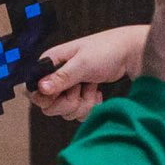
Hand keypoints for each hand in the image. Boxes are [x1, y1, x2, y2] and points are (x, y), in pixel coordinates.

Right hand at [32, 25, 146, 120]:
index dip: (45, 98)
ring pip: (66, 112)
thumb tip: (40, 88)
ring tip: (93, 85)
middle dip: (69, 102)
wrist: (131, 54)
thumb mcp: (83, 63)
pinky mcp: (81, 96)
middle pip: (49, 107)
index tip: (62, 92)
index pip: (33, 90)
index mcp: (50, 64)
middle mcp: (56, 77)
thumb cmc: (107, 51)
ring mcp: (69, 88)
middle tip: (81, 87)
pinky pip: (79, 113)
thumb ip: (61, 77)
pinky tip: (98, 91)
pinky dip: (91, 106)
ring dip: (83, 103)